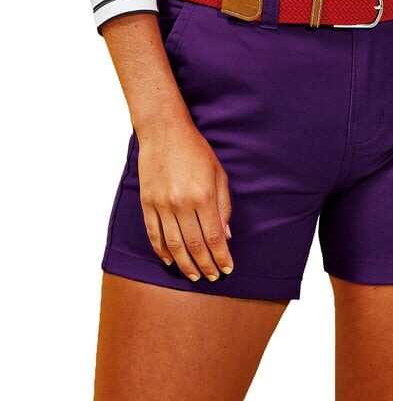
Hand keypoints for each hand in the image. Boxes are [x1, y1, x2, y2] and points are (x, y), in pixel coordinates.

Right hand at [136, 115, 233, 282]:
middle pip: (194, 245)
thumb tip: (226, 236)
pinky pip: (153, 234)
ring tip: (194, 276)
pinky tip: (170, 261)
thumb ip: (224, 206)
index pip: (214, 237)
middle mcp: (182, 203)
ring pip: (173, 244)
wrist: (164, 132)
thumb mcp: (219, 174)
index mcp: (203, 196)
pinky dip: (161, 251)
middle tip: (212, 278)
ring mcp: (162, 204)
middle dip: (205, 265)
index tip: (227, 269)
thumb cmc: (196, 151)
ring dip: (184, 264)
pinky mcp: (147, 202)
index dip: (221, 257)